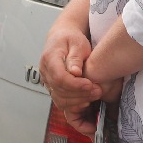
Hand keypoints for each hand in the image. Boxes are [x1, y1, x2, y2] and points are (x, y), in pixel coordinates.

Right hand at [41, 11, 102, 137]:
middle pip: (59, 91)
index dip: (75, 84)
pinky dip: (74, 104)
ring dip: (78, 101)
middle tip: (98, 91)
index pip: (59, 77)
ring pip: (59, 99)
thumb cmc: (70, 38)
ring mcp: (47, 81)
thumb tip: (75, 72)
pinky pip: (61, 101)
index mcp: (50, 58)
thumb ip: (76, 57)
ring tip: (95, 95)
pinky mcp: (52, 87)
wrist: (62, 38)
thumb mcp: (77, 42)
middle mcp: (45, 71)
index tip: (90, 84)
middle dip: (80, 94)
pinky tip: (87, 100)